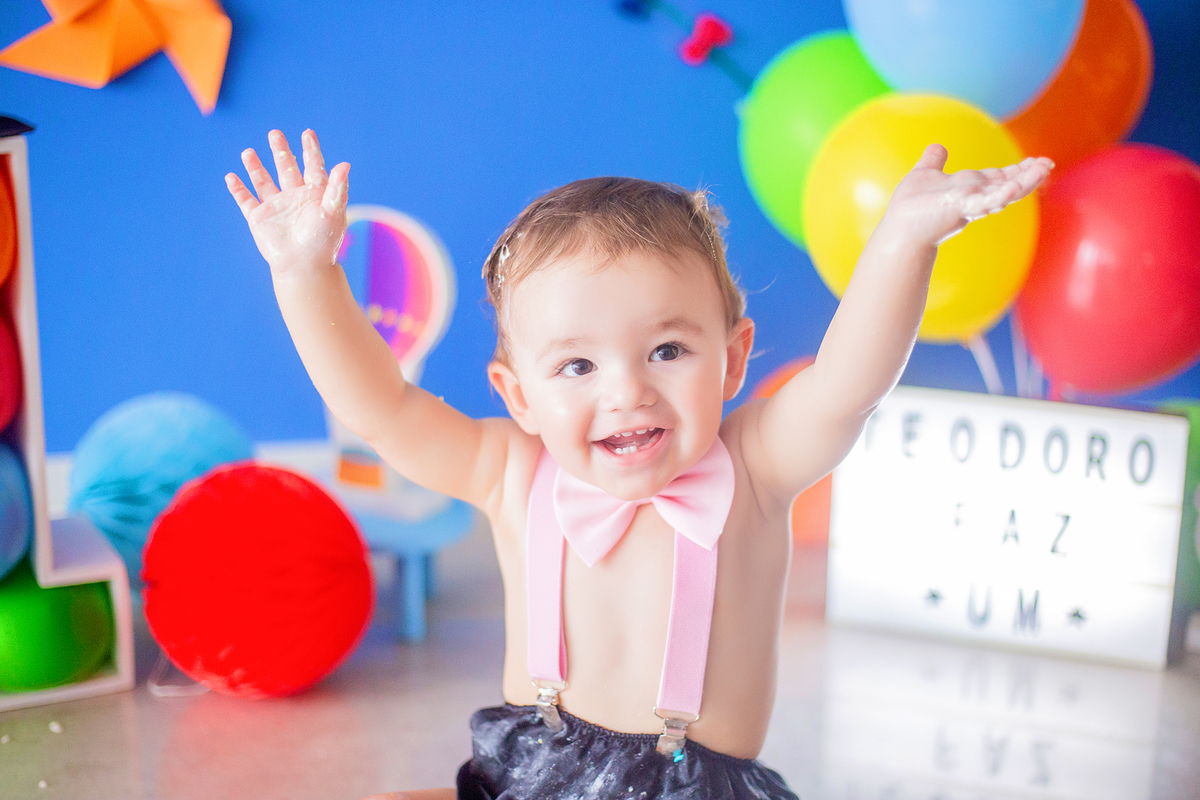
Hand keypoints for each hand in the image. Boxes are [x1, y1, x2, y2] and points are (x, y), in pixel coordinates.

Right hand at [225, 130, 349, 276]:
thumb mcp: (333, 212)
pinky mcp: (259, 218)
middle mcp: (294, 198)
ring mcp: (276, 207)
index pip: (312, 167)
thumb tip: (344, 163)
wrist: (304, 266)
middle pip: (286, 168)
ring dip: (255, 166)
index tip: (307, 133)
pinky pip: (245, 200)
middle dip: (280, 151)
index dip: (310, 150)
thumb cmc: (323, 242)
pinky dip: (238, 189)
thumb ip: (338, 187)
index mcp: (314, 195)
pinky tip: (231, 177)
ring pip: (263, 181)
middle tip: (275, 133)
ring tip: (248, 152)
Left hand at [885, 144, 1052, 245]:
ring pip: (1002, 193)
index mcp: (969, 187)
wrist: (899, 228)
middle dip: (1028, 175)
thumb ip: (933, 162)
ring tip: (1043, 170)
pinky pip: (984, 203)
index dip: (1019, 170)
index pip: (999, 177)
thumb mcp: (924, 175)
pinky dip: (999, 196)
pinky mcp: (960, 210)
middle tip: (1048, 165)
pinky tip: (1013, 188)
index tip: (1039, 161)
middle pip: (1007, 184)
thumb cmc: (910, 206)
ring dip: (1023, 183)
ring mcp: (969, 204)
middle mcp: (974, 196)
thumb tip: (937, 147)